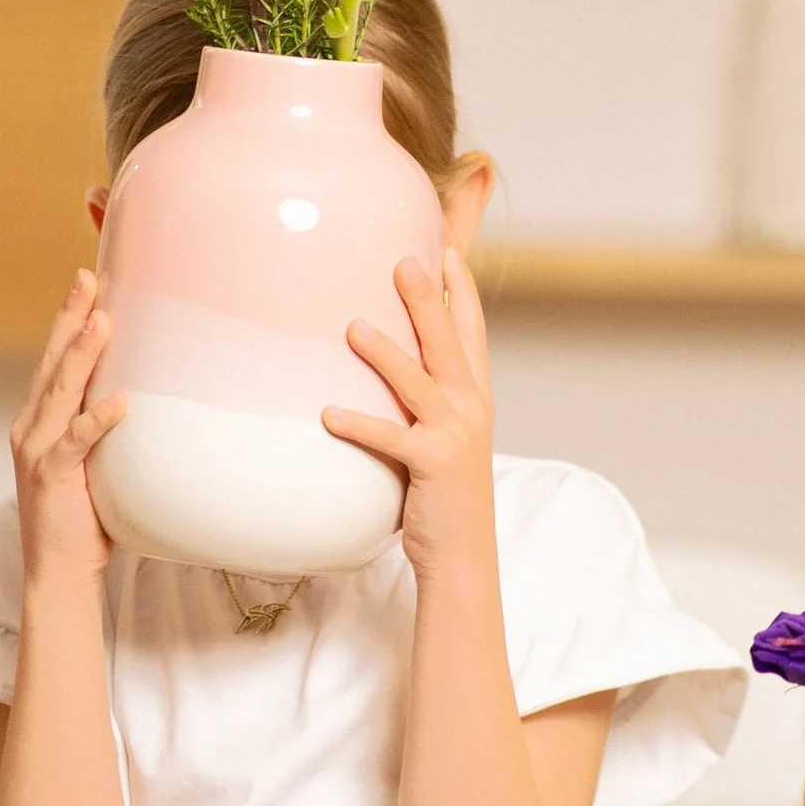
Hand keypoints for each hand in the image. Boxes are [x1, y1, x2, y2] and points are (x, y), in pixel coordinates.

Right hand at [11, 271, 124, 591]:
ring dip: (81, 355)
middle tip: (89, 277)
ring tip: (102, 320)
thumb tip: (144, 392)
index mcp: (38, 419)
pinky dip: (96, 421)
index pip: (55, 359)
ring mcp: (36, 452)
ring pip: (60, 393)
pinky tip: (119, 402)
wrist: (59, 571)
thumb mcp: (93, 459)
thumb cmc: (83, 516)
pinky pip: (75, 443)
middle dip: (70, 317)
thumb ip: (104, 427)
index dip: (70, 318)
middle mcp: (31, 427)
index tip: (90, 279)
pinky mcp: (52, 479)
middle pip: (53, 362)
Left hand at [324, 252, 495, 579]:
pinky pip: (390, 438)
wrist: (464, 555)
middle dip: (427, 299)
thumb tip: (397, 369)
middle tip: (404, 261)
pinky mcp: (432, 464)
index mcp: (476, 398)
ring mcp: (455, 436)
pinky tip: (327, 414)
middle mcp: (472, 409)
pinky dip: (358, 424)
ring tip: (353, 326)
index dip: (460, 290)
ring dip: (385, 352)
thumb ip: (429, 401)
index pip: (471, 332)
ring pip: (418, 381)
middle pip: (447, 342)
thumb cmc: (445, 496)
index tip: (444, 250)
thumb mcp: (447, 439)